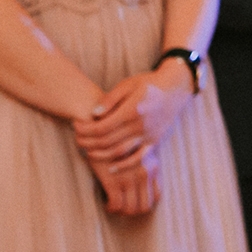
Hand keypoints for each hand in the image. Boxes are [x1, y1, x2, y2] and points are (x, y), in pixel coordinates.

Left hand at [73, 64, 192, 166]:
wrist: (176, 87)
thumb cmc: (149, 84)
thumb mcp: (128, 84)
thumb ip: (110, 99)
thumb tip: (93, 114)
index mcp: (132, 111)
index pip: (101, 127)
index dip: (85, 129)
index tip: (76, 125)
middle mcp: (140, 126)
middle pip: (107, 141)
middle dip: (87, 142)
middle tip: (77, 139)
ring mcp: (148, 135)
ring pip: (119, 152)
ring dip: (100, 154)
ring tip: (88, 151)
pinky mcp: (155, 141)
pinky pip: (138, 158)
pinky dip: (123, 165)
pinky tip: (111, 167)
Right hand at [88, 143, 160, 215]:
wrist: (102, 128)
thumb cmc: (118, 138)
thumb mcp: (138, 149)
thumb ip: (144, 164)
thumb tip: (142, 183)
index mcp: (153, 166)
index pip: (156, 196)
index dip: (145, 203)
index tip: (134, 203)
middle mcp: (145, 173)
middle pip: (145, 205)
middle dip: (134, 212)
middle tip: (123, 209)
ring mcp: (130, 177)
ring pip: (131, 208)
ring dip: (122, 212)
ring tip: (114, 207)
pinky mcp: (114, 180)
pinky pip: (116, 204)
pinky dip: (112, 208)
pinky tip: (106, 204)